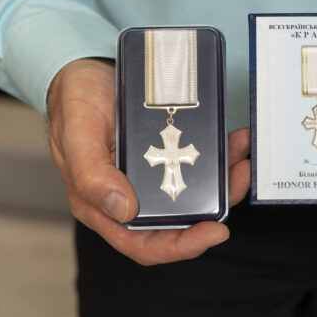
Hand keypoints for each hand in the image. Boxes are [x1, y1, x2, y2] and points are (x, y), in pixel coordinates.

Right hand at [47, 58, 250, 264]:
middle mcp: (133, 195)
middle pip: (182, 220)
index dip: (182, 246)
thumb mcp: (76, 134)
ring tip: (241, 153)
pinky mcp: (169, 151)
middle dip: (217, 205)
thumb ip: (91, 174)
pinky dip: (220, 154)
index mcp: (105, 205)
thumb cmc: (74, 103)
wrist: (85, 69)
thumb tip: (123, 209)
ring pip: (197, 191)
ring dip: (225, 178)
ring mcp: (153, 174)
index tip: (215, 232)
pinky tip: (233, 138)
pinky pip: (199, 161)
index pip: (145, 244)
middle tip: (241, 178)